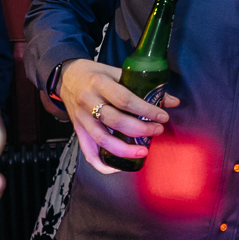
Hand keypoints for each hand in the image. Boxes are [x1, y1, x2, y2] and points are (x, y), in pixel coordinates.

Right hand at [56, 58, 180, 175]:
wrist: (67, 77)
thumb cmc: (95, 74)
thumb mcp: (117, 72)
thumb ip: (143, 86)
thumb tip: (172, 101)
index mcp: (99, 82)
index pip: (125, 99)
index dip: (146, 110)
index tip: (162, 117)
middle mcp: (88, 101)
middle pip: (115, 121)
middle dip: (140, 129)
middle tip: (157, 131)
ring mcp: (81, 118)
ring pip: (102, 139)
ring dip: (124, 149)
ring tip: (143, 152)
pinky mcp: (78, 130)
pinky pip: (88, 152)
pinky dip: (102, 164)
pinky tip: (118, 167)